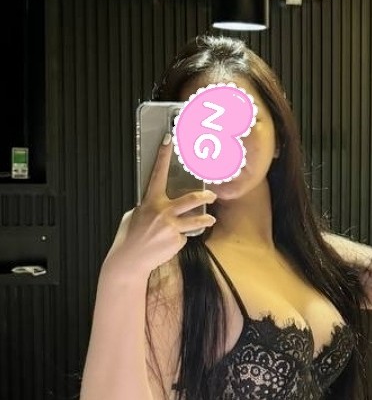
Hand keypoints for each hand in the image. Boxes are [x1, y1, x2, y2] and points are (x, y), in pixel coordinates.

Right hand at [104, 137, 217, 277]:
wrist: (130, 259)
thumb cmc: (131, 236)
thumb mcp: (136, 215)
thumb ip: (149, 206)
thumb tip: (158, 202)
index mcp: (150, 201)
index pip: (157, 173)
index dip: (163, 156)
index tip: (169, 139)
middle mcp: (162, 211)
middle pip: (190, 199)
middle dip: (204, 196)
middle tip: (211, 194)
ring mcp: (171, 227)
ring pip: (195, 221)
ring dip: (205, 219)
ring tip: (211, 219)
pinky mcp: (177, 240)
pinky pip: (184, 236)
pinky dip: (180, 238)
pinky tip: (169, 243)